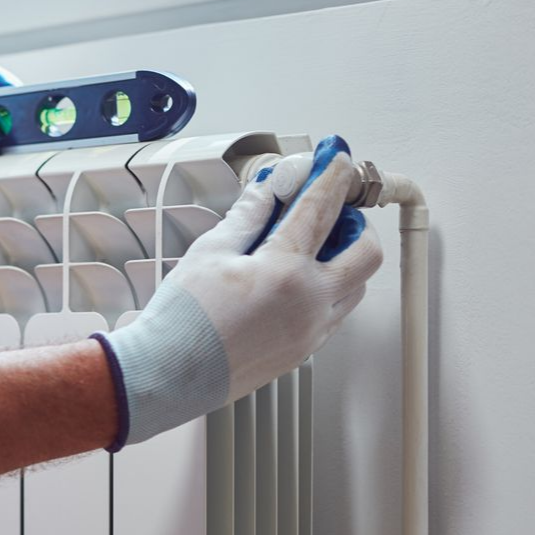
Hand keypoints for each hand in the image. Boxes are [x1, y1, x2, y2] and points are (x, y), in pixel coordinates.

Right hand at [93, 135, 383, 447]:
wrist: (167, 374)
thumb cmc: (181, 319)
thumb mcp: (210, 252)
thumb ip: (248, 217)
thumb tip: (268, 190)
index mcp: (285, 270)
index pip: (321, 209)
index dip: (331, 177)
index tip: (337, 160)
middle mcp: (309, 303)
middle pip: (366, 254)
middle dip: (355, 225)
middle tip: (330, 213)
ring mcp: (310, 332)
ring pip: (355, 288)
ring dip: (344, 262)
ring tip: (310, 250)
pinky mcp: (301, 353)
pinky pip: (333, 315)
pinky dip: (326, 291)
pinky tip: (294, 284)